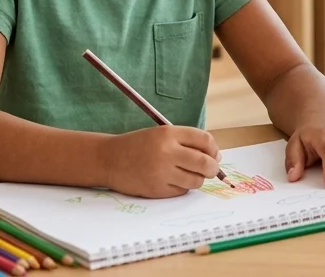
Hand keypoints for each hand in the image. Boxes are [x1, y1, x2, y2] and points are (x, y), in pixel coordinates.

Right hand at [103, 125, 220, 198]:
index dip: (214, 149)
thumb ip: (187, 142)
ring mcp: (161, 172)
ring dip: (198, 178)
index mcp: (169, 134)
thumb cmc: (139, 146)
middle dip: (212, 168)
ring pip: (196, 180)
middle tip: (211, 169)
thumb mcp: (161, 134)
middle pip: (205, 163)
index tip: (214, 154)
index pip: (205, 140)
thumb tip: (215, 157)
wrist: (109, 160)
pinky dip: (183, 187)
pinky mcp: (156, 189)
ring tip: (189, 174)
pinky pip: (182, 191)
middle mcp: (166, 152)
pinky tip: (174, 181)